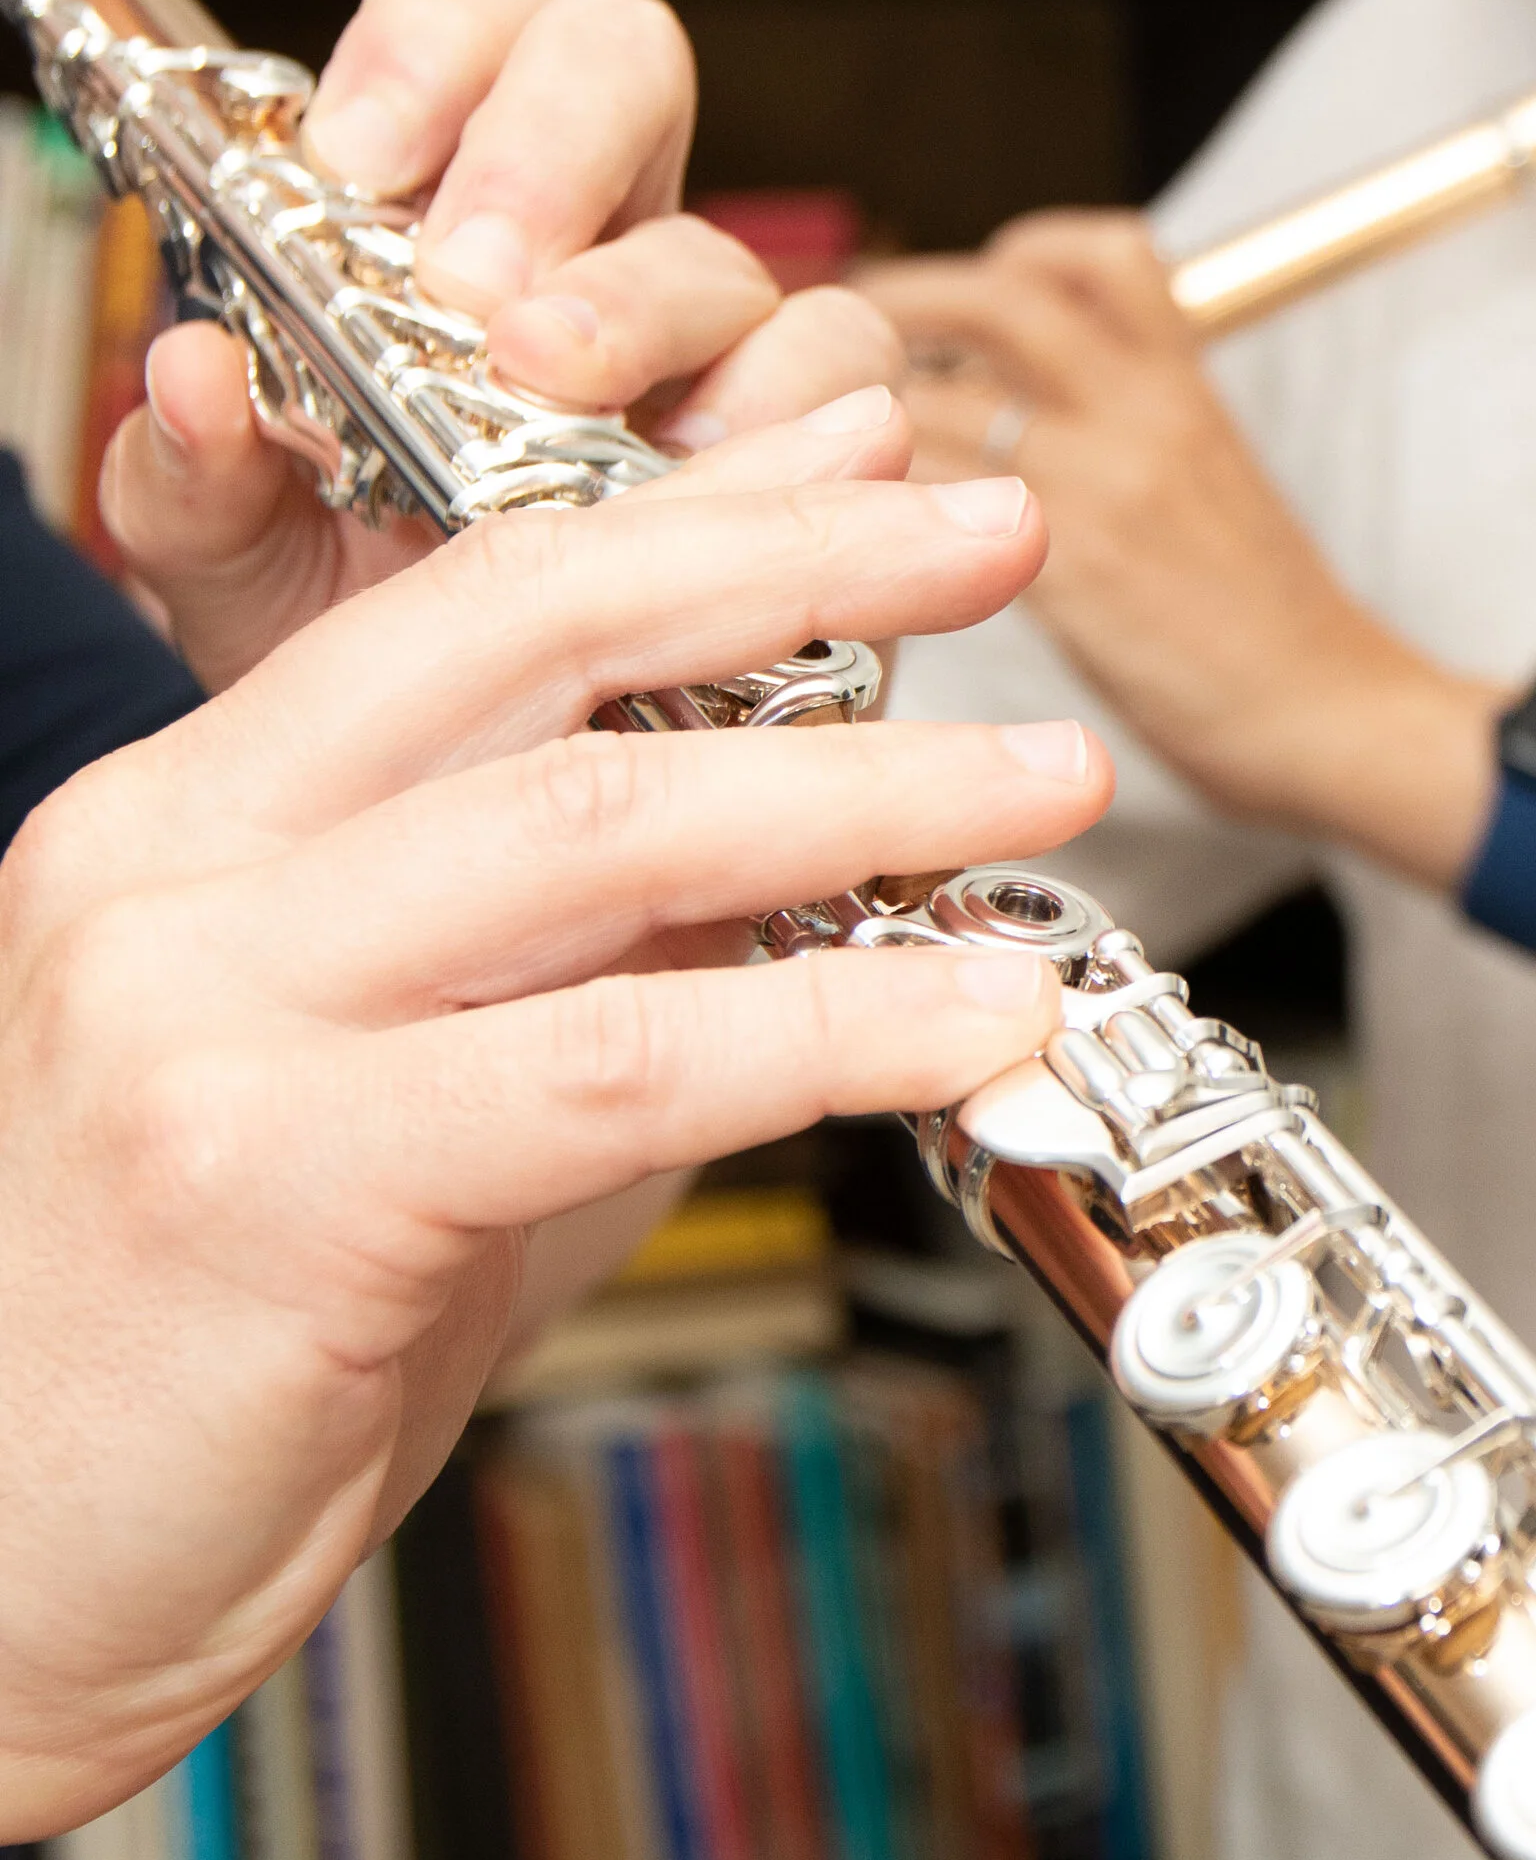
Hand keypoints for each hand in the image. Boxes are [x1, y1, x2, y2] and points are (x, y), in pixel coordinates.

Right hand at [0, 417, 1108, 1837]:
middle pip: (534, 637)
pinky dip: (826, 1029)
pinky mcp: (260, 1176)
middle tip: (994, 528)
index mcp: (183, 824)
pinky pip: (607, 1063)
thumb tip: (813, 913)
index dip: (698, 521)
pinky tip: (968, 1018)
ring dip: (862, 789)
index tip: (871, 477)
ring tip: (1041, 781)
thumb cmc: (176, 1382)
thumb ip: (568, 997)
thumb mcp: (389, 1121)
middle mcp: (169, 871)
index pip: (471, 600)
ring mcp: (192, 1007)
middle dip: (797, 564)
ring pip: (594, 826)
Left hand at [103, 0, 899, 687]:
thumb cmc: (355, 654)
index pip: (485, 9)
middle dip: (550, 147)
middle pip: (627, 57)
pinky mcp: (819, 476)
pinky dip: (793, 429)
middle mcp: (597, 253)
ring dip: (650, 306)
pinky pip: (853, 398)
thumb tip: (189, 372)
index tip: (362, 155)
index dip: (441, 36)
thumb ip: (191, 474)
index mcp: (448, 213)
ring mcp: (717, 359)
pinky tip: (707, 490)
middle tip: (474, 282)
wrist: (464, 816)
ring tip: (564, 393)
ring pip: (740, 249)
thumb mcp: (230, 565)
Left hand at [874, 209, 1535, 1056]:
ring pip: (945, 394)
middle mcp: (1148, 413)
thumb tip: (1040, 429)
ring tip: (810, 442)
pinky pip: (934, 503)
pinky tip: (841, 539)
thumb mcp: (1220, 492)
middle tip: (836, 330)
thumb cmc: (1278, 635)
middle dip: (905, 294)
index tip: (968, 283)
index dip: (1023, 248)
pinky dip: (866, 503)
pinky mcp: (1071, 570)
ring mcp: (1108, 485)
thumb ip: (1137, 438)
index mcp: (1190, 386)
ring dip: (856, 408)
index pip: (1110, 252)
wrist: (1338, 719)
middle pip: (1009, 293)